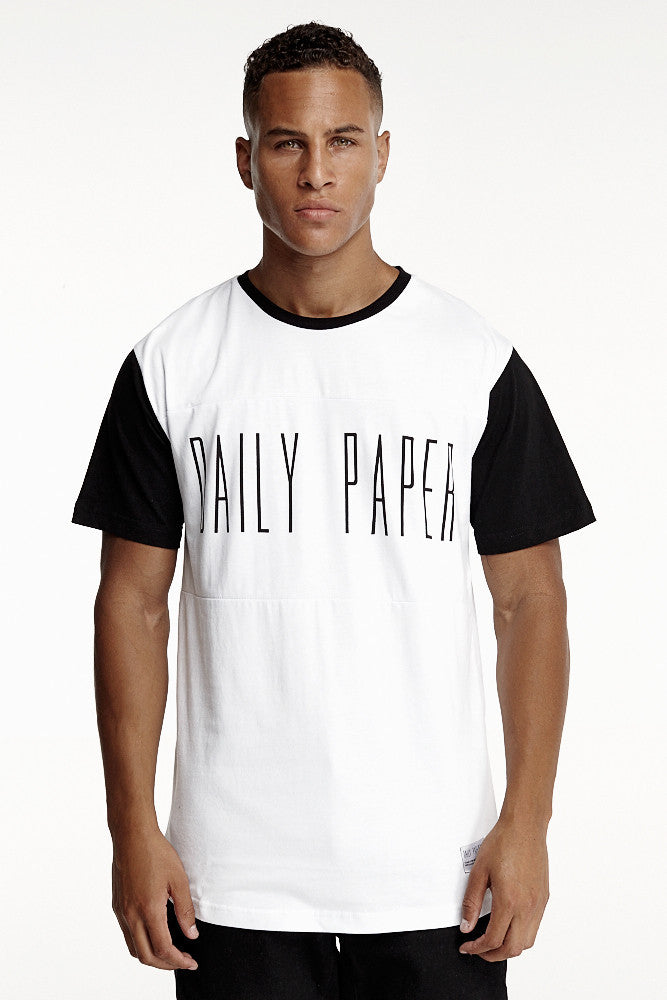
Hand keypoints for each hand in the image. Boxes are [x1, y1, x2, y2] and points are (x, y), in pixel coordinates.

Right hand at [111, 825, 199, 971]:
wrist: (132, 836)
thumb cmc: (156, 853)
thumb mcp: (179, 880)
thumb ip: (185, 910)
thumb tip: (191, 935)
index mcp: (148, 910)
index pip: (163, 949)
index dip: (178, 961)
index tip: (191, 962)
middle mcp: (131, 915)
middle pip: (145, 956)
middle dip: (165, 965)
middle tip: (183, 962)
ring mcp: (121, 911)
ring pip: (134, 948)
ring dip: (151, 956)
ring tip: (170, 953)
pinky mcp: (117, 905)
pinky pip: (127, 934)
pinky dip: (141, 943)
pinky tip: (154, 934)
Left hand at [458, 816, 549, 961]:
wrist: (525, 826)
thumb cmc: (502, 843)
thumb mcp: (479, 871)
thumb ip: (471, 902)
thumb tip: (467, 926)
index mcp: (509, 901)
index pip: (494, 940)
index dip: (477, 948)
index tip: (467, 946)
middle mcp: (527, 907)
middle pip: (513, 948)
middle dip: (493, 955)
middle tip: (478, 950)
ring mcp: (538, 904)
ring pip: (527, 942)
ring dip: (509, 948)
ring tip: (493, 941)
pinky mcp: (544, 898)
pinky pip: (534, 927)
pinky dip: (521, 935)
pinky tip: (508, 925)